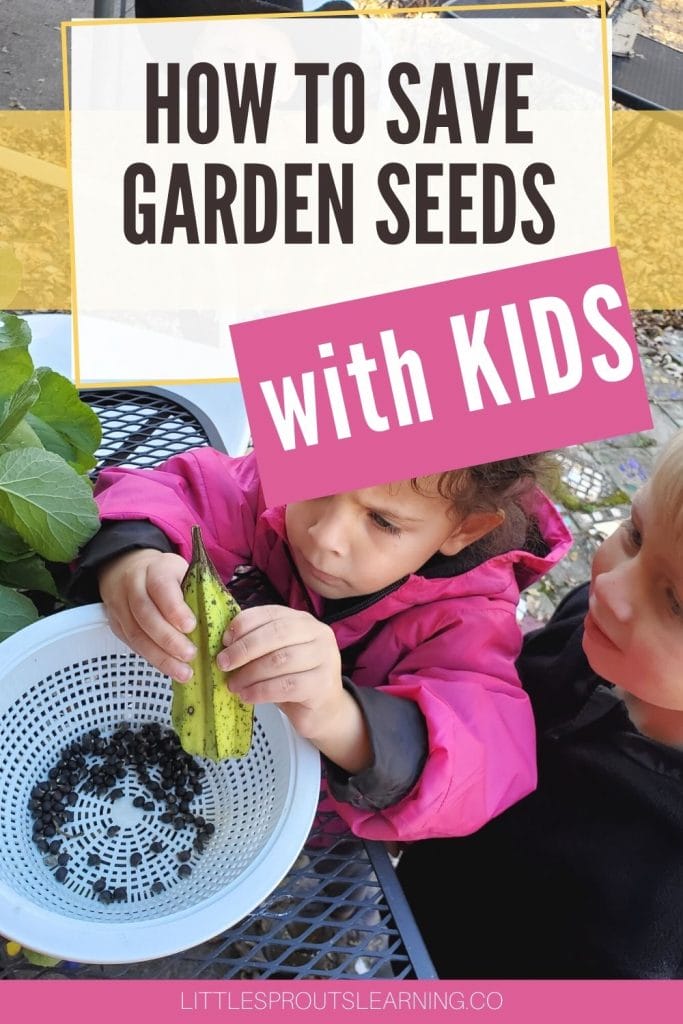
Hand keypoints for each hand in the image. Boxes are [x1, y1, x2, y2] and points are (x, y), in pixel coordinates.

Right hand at [98, 548, 196, 681]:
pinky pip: (132, 644)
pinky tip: (168, 668)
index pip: (161, 587)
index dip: (174, 608)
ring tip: (183, 672)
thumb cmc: (166, 576)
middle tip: (190, 655)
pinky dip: (151, 658)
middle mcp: (133, 585)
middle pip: (146, 614)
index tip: (191, 626)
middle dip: (169, 639)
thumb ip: (199, 592)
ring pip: (136, 633)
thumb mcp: (184, 573)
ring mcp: (120, 605)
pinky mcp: (116, 624)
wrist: (127, 569)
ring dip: (160, 656)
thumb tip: (225, 622)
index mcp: (155, 569)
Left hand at [217, 606, 370, 772]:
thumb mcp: (276, 655)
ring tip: (234, 684)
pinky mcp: (322, 685)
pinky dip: (260, 691)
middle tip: (223, 663)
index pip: (271, 613)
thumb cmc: (294, 678)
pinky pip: (285, 686)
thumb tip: (225, 643)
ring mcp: (324, 658)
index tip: (224, 641)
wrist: (324, 709)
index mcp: (303, 621)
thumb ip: (257, 644)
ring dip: (249, 673)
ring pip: (279, 660)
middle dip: (244, 649)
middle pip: (276, 634)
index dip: (244, 625)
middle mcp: (318, 634)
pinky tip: (247, 695)